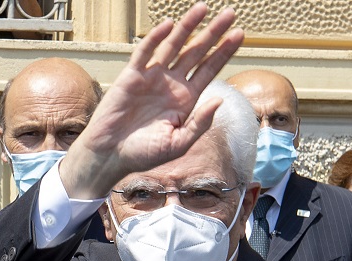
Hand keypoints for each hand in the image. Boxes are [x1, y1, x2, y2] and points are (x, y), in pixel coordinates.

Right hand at [60, 2, 244, 197]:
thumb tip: (219, 100)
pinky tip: (169, 26)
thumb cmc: (145, 154)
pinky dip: (156, 39)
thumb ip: (200, 123)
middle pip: (196, 53)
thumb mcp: (179, 143)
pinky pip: (145, 53)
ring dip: (187, 27)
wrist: (113, 154)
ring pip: (173, 46)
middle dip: (213, 33)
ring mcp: (153, 78)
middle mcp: (172, 85)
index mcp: (186, 100)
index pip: (209, 70)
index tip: (239, 35)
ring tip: (203, 8)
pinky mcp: (132, 76)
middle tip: (230, 14)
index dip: (223, 52)